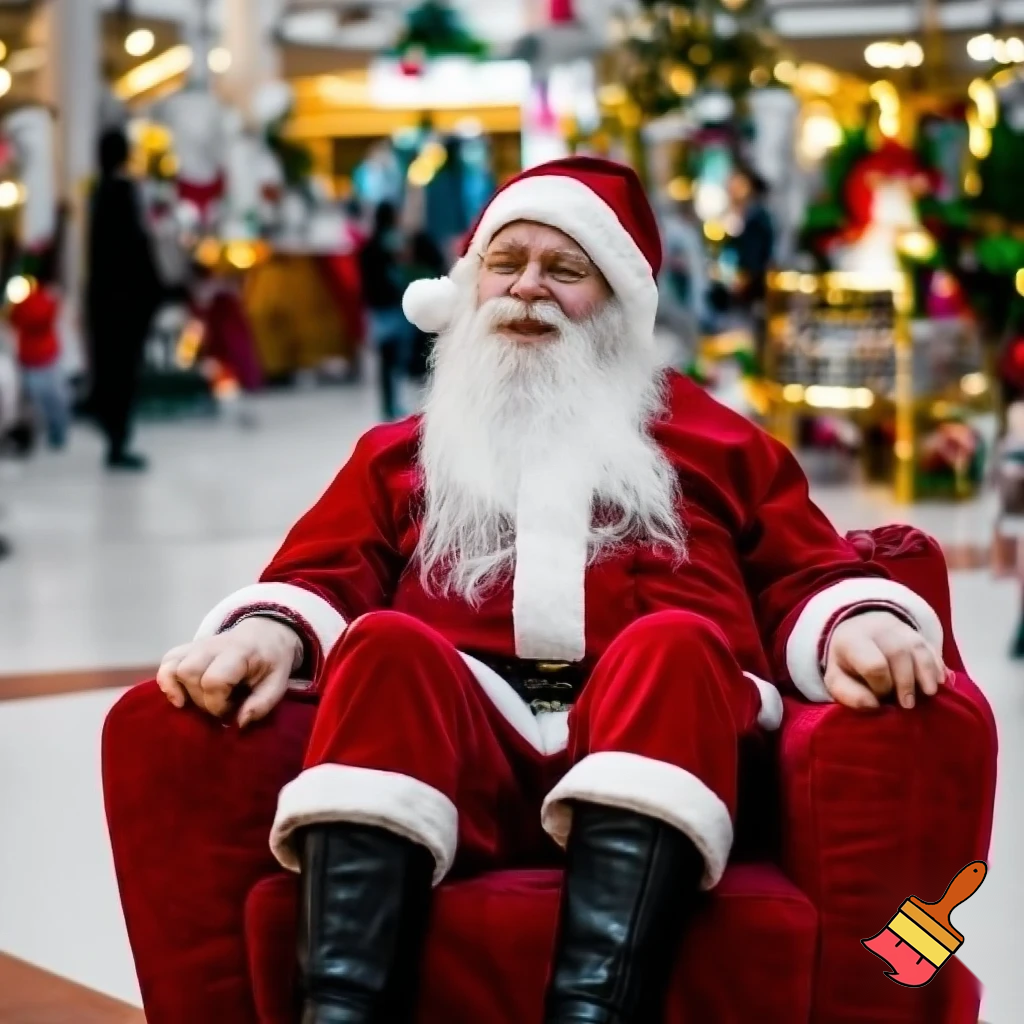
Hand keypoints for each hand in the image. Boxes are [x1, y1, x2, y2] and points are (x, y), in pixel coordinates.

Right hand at [156, 617, 303, 727]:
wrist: (264, 635)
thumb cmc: (270, 662)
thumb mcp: (278, 683)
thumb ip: (262, 704)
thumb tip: (239, 723)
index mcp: (239, 652)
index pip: (214, 679)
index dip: (218, 703)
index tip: (231, 709)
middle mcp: (214, 645)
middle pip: (189, 672)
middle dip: (200, 699)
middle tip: (218, 705)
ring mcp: (198, 645)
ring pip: (172, 667)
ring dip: (181, 691)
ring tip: (198, 702)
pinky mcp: (187, 648)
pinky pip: (167, 662)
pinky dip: (167, 681)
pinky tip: (179, 696)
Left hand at [824, 610, 945, 710]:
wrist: (858, 630)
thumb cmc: (847, 663)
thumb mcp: (836, 679)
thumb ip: (849, 694)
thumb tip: (874, 706)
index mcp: (851, 641)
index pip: (873, 664)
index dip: (881, 685)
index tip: (880, 698)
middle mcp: (876, 629)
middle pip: (898, 653)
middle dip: (906, 682)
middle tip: (907, 705)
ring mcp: (899, 628)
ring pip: (917, 648)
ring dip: (926, 674)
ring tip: (928, 694)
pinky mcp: (916, 633)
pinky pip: (930, 647)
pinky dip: (937, 666)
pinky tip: (939, 682)